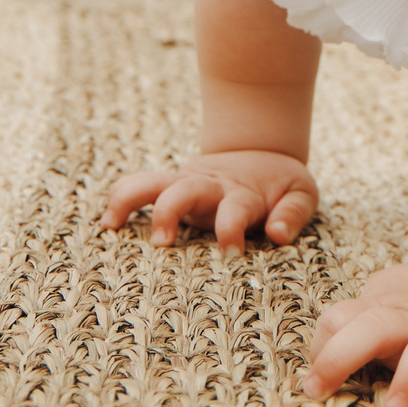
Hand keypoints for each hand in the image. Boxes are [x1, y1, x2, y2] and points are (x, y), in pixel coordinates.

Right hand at [101, 150, 318, 252]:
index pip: (236, 210)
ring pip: (154, 182)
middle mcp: (210, 187)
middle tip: (161, 243)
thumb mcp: (301, 193)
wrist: (261, 151)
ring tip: (111, 225)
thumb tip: (278, 235)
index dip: (232, 230)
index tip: (231, 255)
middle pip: (186, 190)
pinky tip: (106, 223)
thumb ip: (293, 214)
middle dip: (170, 212)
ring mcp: (186, 184)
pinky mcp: (171, 186)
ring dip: (132, 199)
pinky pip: (140, 185)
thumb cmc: (282, 185)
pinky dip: (120, 198)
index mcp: (242, 193)